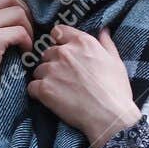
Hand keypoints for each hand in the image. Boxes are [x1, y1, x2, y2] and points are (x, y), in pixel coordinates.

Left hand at [27, 25, 140, 147]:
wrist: (109, 116)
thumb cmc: (116, 90)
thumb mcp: (116, 62)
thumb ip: (106, 43)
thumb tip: (104, 30)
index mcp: (82, 42)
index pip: (58, 31)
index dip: (59, 41)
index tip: (63, 52)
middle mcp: (64, 52)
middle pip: (47, 52)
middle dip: (52, 63)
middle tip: (64, 78)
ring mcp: (52, 70)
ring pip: (38, 70)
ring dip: (45, 79)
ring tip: (59, 91)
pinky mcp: (44, 88)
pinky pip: (32, 87)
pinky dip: (38, 93)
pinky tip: (50, 100)